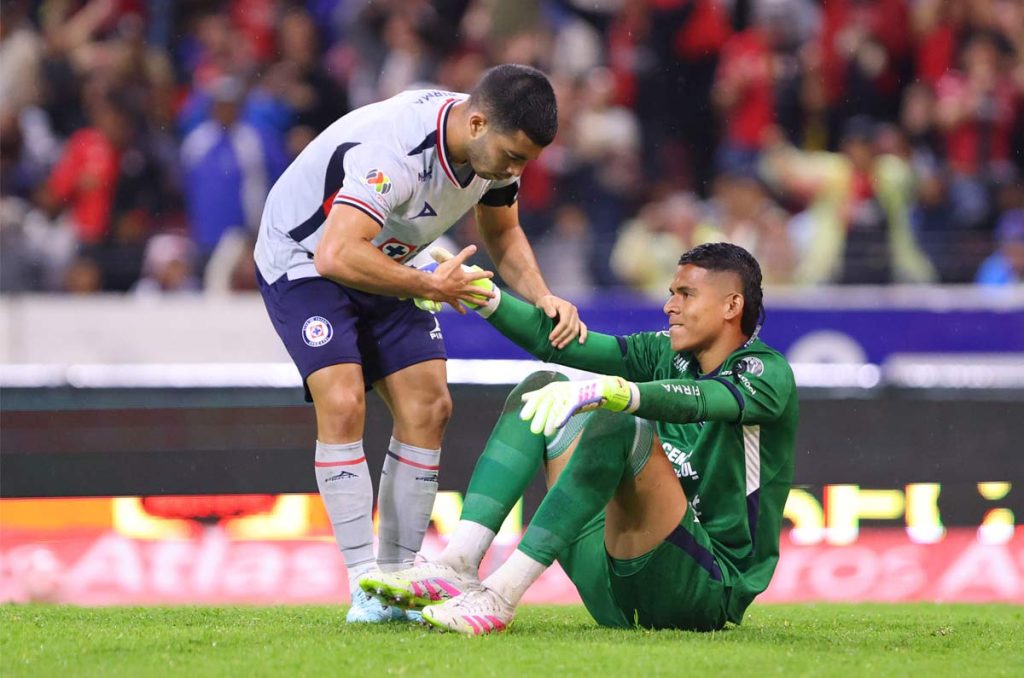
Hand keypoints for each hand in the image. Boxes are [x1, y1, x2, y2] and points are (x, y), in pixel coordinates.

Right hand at [420, 245, 495, 313]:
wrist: (432, 286)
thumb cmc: (442, 273)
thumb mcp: (454, 261)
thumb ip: (464, 254)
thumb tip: (474, 247)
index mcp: (465, 278)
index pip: (478, 276)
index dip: (485, 274)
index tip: (491, 275)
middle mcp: (463, 288)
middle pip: (477, 291)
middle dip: (486, 293)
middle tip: (494, 296)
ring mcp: (458, 295)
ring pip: (471, 300)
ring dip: (479, 302)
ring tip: (486, 305)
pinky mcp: (451, 300)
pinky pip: (457, 306)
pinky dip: (460, 310)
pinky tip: (464, 313)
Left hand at [519, 376, 636, 435]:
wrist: (600, 390)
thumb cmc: (576, 393)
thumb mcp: (556, 393)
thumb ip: (539, 395)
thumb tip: (523, 398)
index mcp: (554, 387)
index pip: (539, 396)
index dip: (531, 407)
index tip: (523, 418)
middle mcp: (560, 389)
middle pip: (546, 403)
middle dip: (540, 416)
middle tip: (534, 430)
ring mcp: (569, 393)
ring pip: (557, 408)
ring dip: (551, 421)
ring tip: (546, 433)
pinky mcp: (579, 398)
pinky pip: (569, 409)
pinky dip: (562, 417)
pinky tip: (557, 426)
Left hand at [535, 294, 586, 348]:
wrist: (549, 302)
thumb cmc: (545, 302)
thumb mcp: (544, 302)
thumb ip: (547, 307)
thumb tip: (553, 315)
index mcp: (567, 307)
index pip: (564, 322)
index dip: (558, 331)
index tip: (550, 338)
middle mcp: (574, 312)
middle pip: (570, 328)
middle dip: (562, 337)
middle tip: (553, 344)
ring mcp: (576, 316)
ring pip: (575, 331)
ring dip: (568, 340)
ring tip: (559, 346)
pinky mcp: (577, 321)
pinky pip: (582, 328)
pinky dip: (583, 335)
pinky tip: (580, 342)